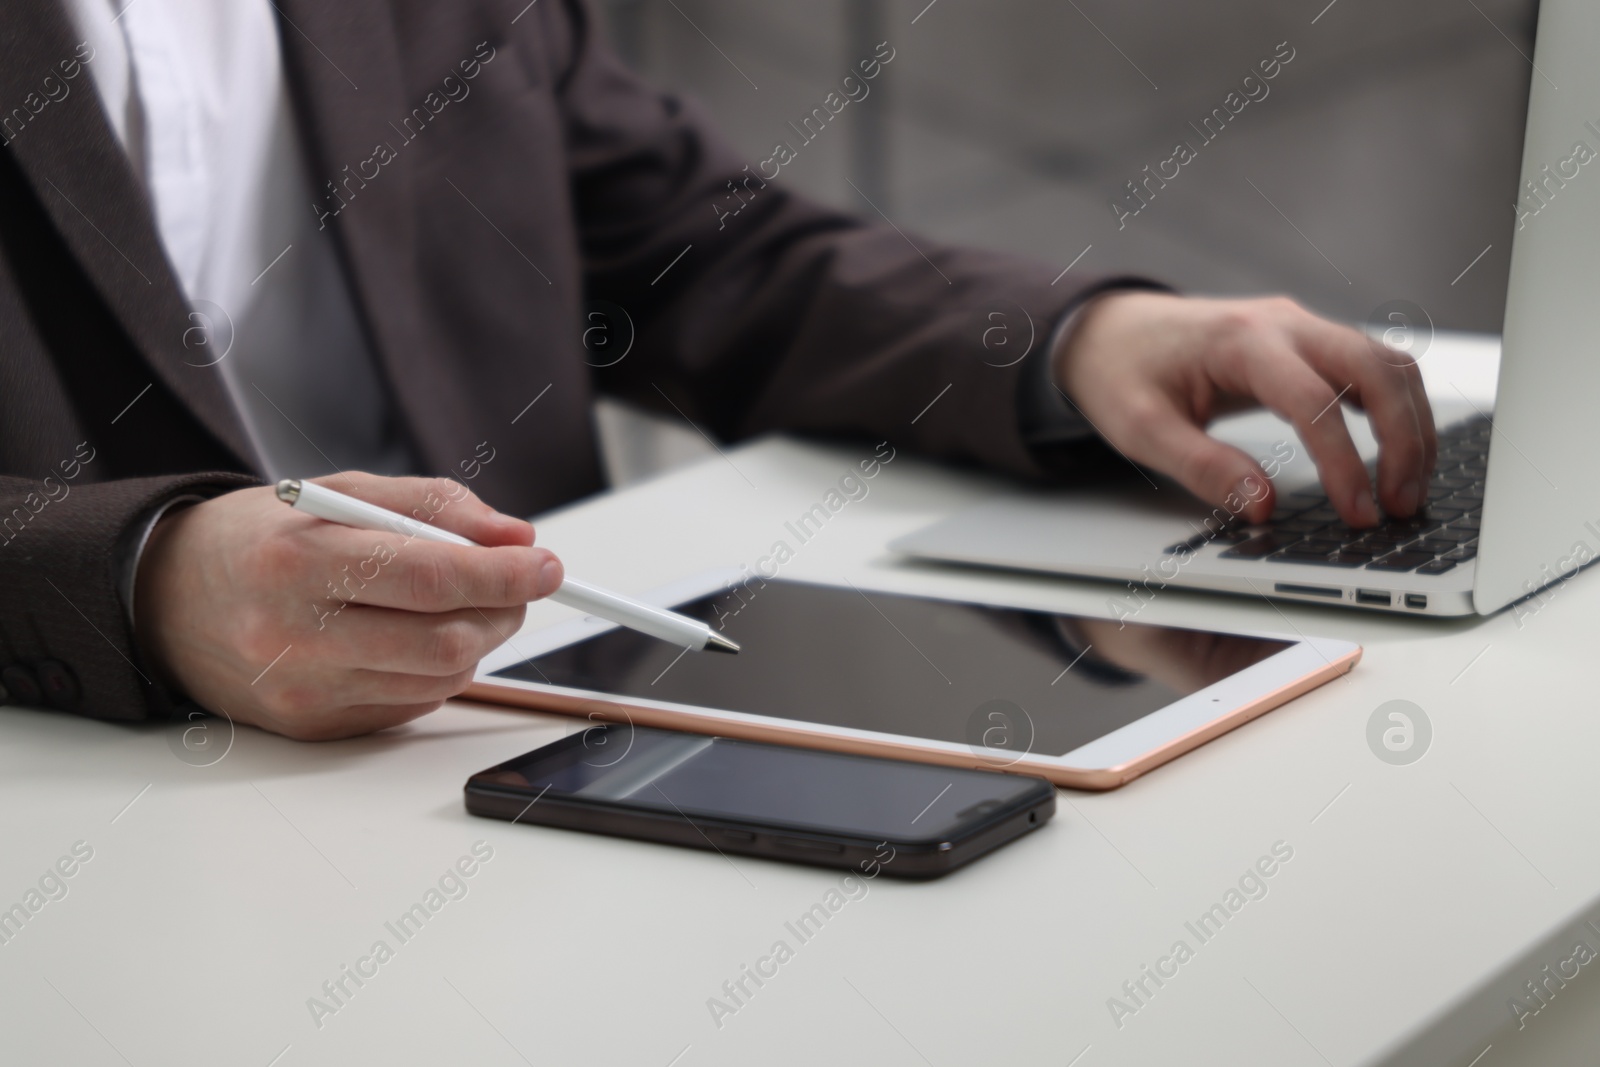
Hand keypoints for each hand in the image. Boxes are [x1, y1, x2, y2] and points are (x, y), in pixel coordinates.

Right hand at [134, 473, 562, 740]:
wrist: (166, 600)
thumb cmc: (264, 537)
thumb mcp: (342, 492)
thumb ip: (437, 507)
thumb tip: (518, 538)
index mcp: (298, 561)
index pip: (429, 577)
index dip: (503, 574)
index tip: (546, 564)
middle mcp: (295, 635)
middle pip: (445, 640)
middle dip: (504, 610)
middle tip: (517, 583)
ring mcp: (304, 691)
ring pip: (440, 678)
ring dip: (476, 640)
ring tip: (459, 604)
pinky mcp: (315, 727)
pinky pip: (413, 704)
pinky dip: (438, 670)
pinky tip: (412, 638)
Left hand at [1054, 292, 1435, 526]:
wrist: (1108, 329)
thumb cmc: (1121, 373)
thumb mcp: (1142, 429)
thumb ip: (1202, 468)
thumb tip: (1262, 507)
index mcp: (1242, 341)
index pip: (1315, 402)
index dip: (1344, 462)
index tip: (1357, 512)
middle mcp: (1284, 323)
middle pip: (1376, 369)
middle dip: (1403, 439)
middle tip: (1401, 504)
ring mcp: (1301, 327)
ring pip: (1386, 364)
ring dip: (1410, 423)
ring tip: (1406, 489)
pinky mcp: (1307, 341)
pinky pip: (1371, 366)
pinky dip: (1395, 407)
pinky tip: (1397, 453)